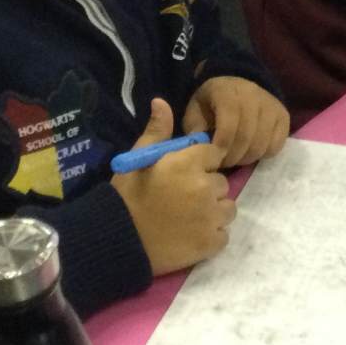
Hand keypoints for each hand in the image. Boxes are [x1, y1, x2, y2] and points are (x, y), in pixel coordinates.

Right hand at [110, 98, 234, 275]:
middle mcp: (204, 187)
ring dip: (214, 212)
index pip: (214, 154)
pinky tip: (191, 235)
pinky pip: (223, 235)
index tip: (186, 174)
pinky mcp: (211, 242)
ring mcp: (210, 217)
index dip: (201, 163)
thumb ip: (156, 132)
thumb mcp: (138, 159)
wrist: (118, 240)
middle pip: (221, 183)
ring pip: (227, 209)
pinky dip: (212, 236)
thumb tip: (161, 102)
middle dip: (207, 189)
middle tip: (183, 199)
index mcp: (188, 164)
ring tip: (190, 219)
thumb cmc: (127, 197)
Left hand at [182, 77, 288, 168]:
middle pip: (246, 137)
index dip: (221, 147)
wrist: (234, 85)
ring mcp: (271, 105)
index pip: (229, 126)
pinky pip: (276, 144)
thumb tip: (200, 150)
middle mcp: (253, 95)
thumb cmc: (211, 103)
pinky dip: (263, 154)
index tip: (214, 157)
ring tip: (236, 157)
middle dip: (233, 157)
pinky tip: (251, 151)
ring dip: (247, 158)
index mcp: (227, 92)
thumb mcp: (195, 112)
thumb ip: (195, 130)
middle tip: (224, 162)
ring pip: (261, 144)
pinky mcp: (283, 116)